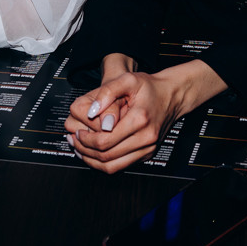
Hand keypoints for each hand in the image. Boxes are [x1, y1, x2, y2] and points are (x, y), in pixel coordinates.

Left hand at [66, 70, 181, 173]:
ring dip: (93, 161)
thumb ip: (108, 91)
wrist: (172, 95)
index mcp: (140, 120)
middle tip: (74, 141)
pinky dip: (104, 163)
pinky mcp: (146, 154)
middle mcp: (146, 138)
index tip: (78, 132)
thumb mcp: (128, 78)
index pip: (105, 141)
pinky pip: (121, 166)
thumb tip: (92, 112)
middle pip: (107, 156)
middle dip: (86, 150)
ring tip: (80, 150)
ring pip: (113, 166)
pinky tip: (94, 154)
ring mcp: (147, 149)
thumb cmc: (150, 87)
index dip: (86, 140)